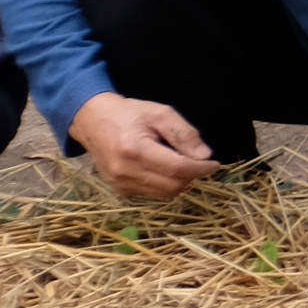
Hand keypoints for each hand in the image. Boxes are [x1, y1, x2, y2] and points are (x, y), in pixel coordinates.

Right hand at [68, 91, 218, 200]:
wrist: (92, 122)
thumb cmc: (129, 114)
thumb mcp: (160, 113)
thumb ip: (183, 134)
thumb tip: (204, 155)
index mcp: (135, 151)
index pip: (177, 169)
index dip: (200, 169)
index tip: (215, 164)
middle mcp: (125, 173)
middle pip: (172, 186)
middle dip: (192, 176)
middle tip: (199, 161)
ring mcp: (120, 184)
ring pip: (163, 194)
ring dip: (180, 182)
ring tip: (181, 163)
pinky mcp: (119, 190)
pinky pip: (151, 193)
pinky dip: (165, 184)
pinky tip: (165, 168)